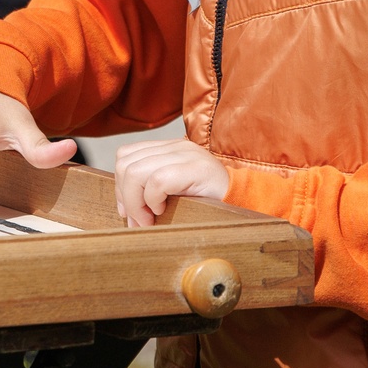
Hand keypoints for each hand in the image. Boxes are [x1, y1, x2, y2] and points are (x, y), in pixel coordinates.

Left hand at [113, 137, 231, 226]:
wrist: (248, 203)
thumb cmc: (210, 204)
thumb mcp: (176, 193)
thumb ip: (152, 192)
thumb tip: (125, 211)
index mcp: (170, 149)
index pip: (127, 156)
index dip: (120, 185)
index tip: (128, 211)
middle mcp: (176, 147)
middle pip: (125, 163)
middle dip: (124, 196)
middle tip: (137, 220)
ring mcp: (186, 155)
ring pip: (135, 172)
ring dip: (136, 202)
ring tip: (149, 219)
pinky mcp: (195, 168)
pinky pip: (157, 181)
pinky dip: (152, 200)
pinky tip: (162, 211)